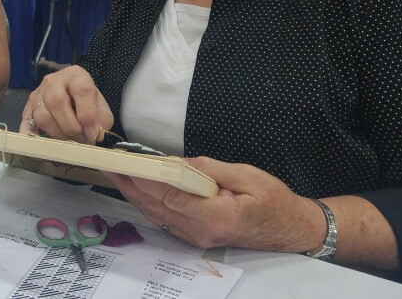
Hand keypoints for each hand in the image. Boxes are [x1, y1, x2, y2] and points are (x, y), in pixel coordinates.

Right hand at [18, 65, 112, 142]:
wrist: (69, 94)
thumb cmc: (86, 100)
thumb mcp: (100, 106)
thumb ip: (102, 120)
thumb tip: (95, 135)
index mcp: (75, 75)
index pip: (81, 90)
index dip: (88, 115)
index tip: (93, 134)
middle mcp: (53, 81)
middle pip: (57, 101)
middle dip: (71, 127)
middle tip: (81, 140)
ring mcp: (37, 94)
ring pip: (42, 115)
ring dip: (58, 134)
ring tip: (69, 141)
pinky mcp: (27, 108)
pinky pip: (26, 124)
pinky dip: (34, 137)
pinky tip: (44, 144)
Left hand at [105, 157, 323, 252]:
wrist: (292, 229)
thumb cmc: (274, 200)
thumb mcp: (245, 175)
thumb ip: (208, 169)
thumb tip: (177, 162)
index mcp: (215, 217)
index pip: (170, 196)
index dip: (145, 179)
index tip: (125, 164)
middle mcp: (201, 232)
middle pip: (157, 206)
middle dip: (131, 185)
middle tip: (109, 164)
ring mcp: (197, 238)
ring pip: (157, 214)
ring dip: (135, 193)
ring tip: (116, 172)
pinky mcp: (196, 236)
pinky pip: (166, 217)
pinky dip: (149, 201)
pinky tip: (137, 187)